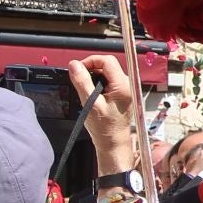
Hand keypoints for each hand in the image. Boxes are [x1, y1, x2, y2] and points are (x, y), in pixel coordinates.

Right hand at [69, 56, 138, 174]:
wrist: (113, 141)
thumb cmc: (105, 127)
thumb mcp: (90, 104)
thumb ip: (82, 82)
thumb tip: (75, 65)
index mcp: (123, 86)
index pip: (107, 60)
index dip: (91, 61)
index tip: (79, 69)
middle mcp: (128, 85)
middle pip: (108, 65)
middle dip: (92, 68)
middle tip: (80, 79)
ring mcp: (127, 89)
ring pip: (108, 72)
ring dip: (95, 76)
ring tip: (86, 88)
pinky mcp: (123, 93)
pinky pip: (110, 80)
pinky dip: (99, 82)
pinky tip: (93, 94)